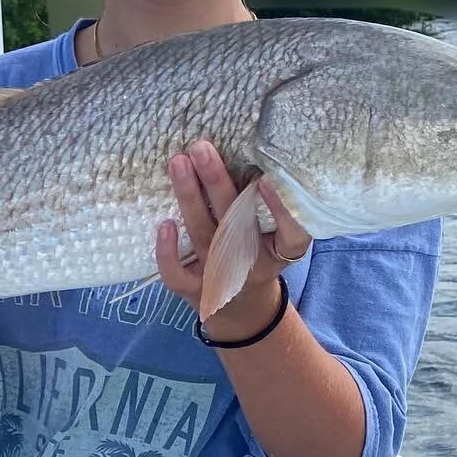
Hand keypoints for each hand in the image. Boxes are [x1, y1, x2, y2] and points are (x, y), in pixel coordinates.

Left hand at [155, 140, 310, 335]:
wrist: (242, 312)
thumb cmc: (258, 256)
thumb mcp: (275, 236)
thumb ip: (268, 205)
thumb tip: (247, 145)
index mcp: (280, 249)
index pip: (292, 232)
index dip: (282, 209)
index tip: (266, 178)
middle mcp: (252, 262)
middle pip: (236, 221)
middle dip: (217, 182)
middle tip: (201, 147)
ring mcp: (221, 277)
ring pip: (204, 235)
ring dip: (189, 197)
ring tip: (178, 163)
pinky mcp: (194, 289)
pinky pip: (177, 274)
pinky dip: (168, 251)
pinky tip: (164, 224)